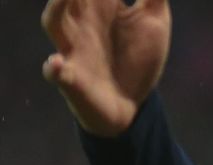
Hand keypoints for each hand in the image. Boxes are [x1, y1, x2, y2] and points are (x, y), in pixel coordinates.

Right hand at [41, 0, 170, 136]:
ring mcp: (74, 48)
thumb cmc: (139, 58)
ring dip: (57, 7)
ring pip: (55, 22)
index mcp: (102, 5)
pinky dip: (54, 68)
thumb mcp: (155, 24)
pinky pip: (57, 72)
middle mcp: (82, 21)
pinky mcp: (72, 78)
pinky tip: (58, 63)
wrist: (131, 103)